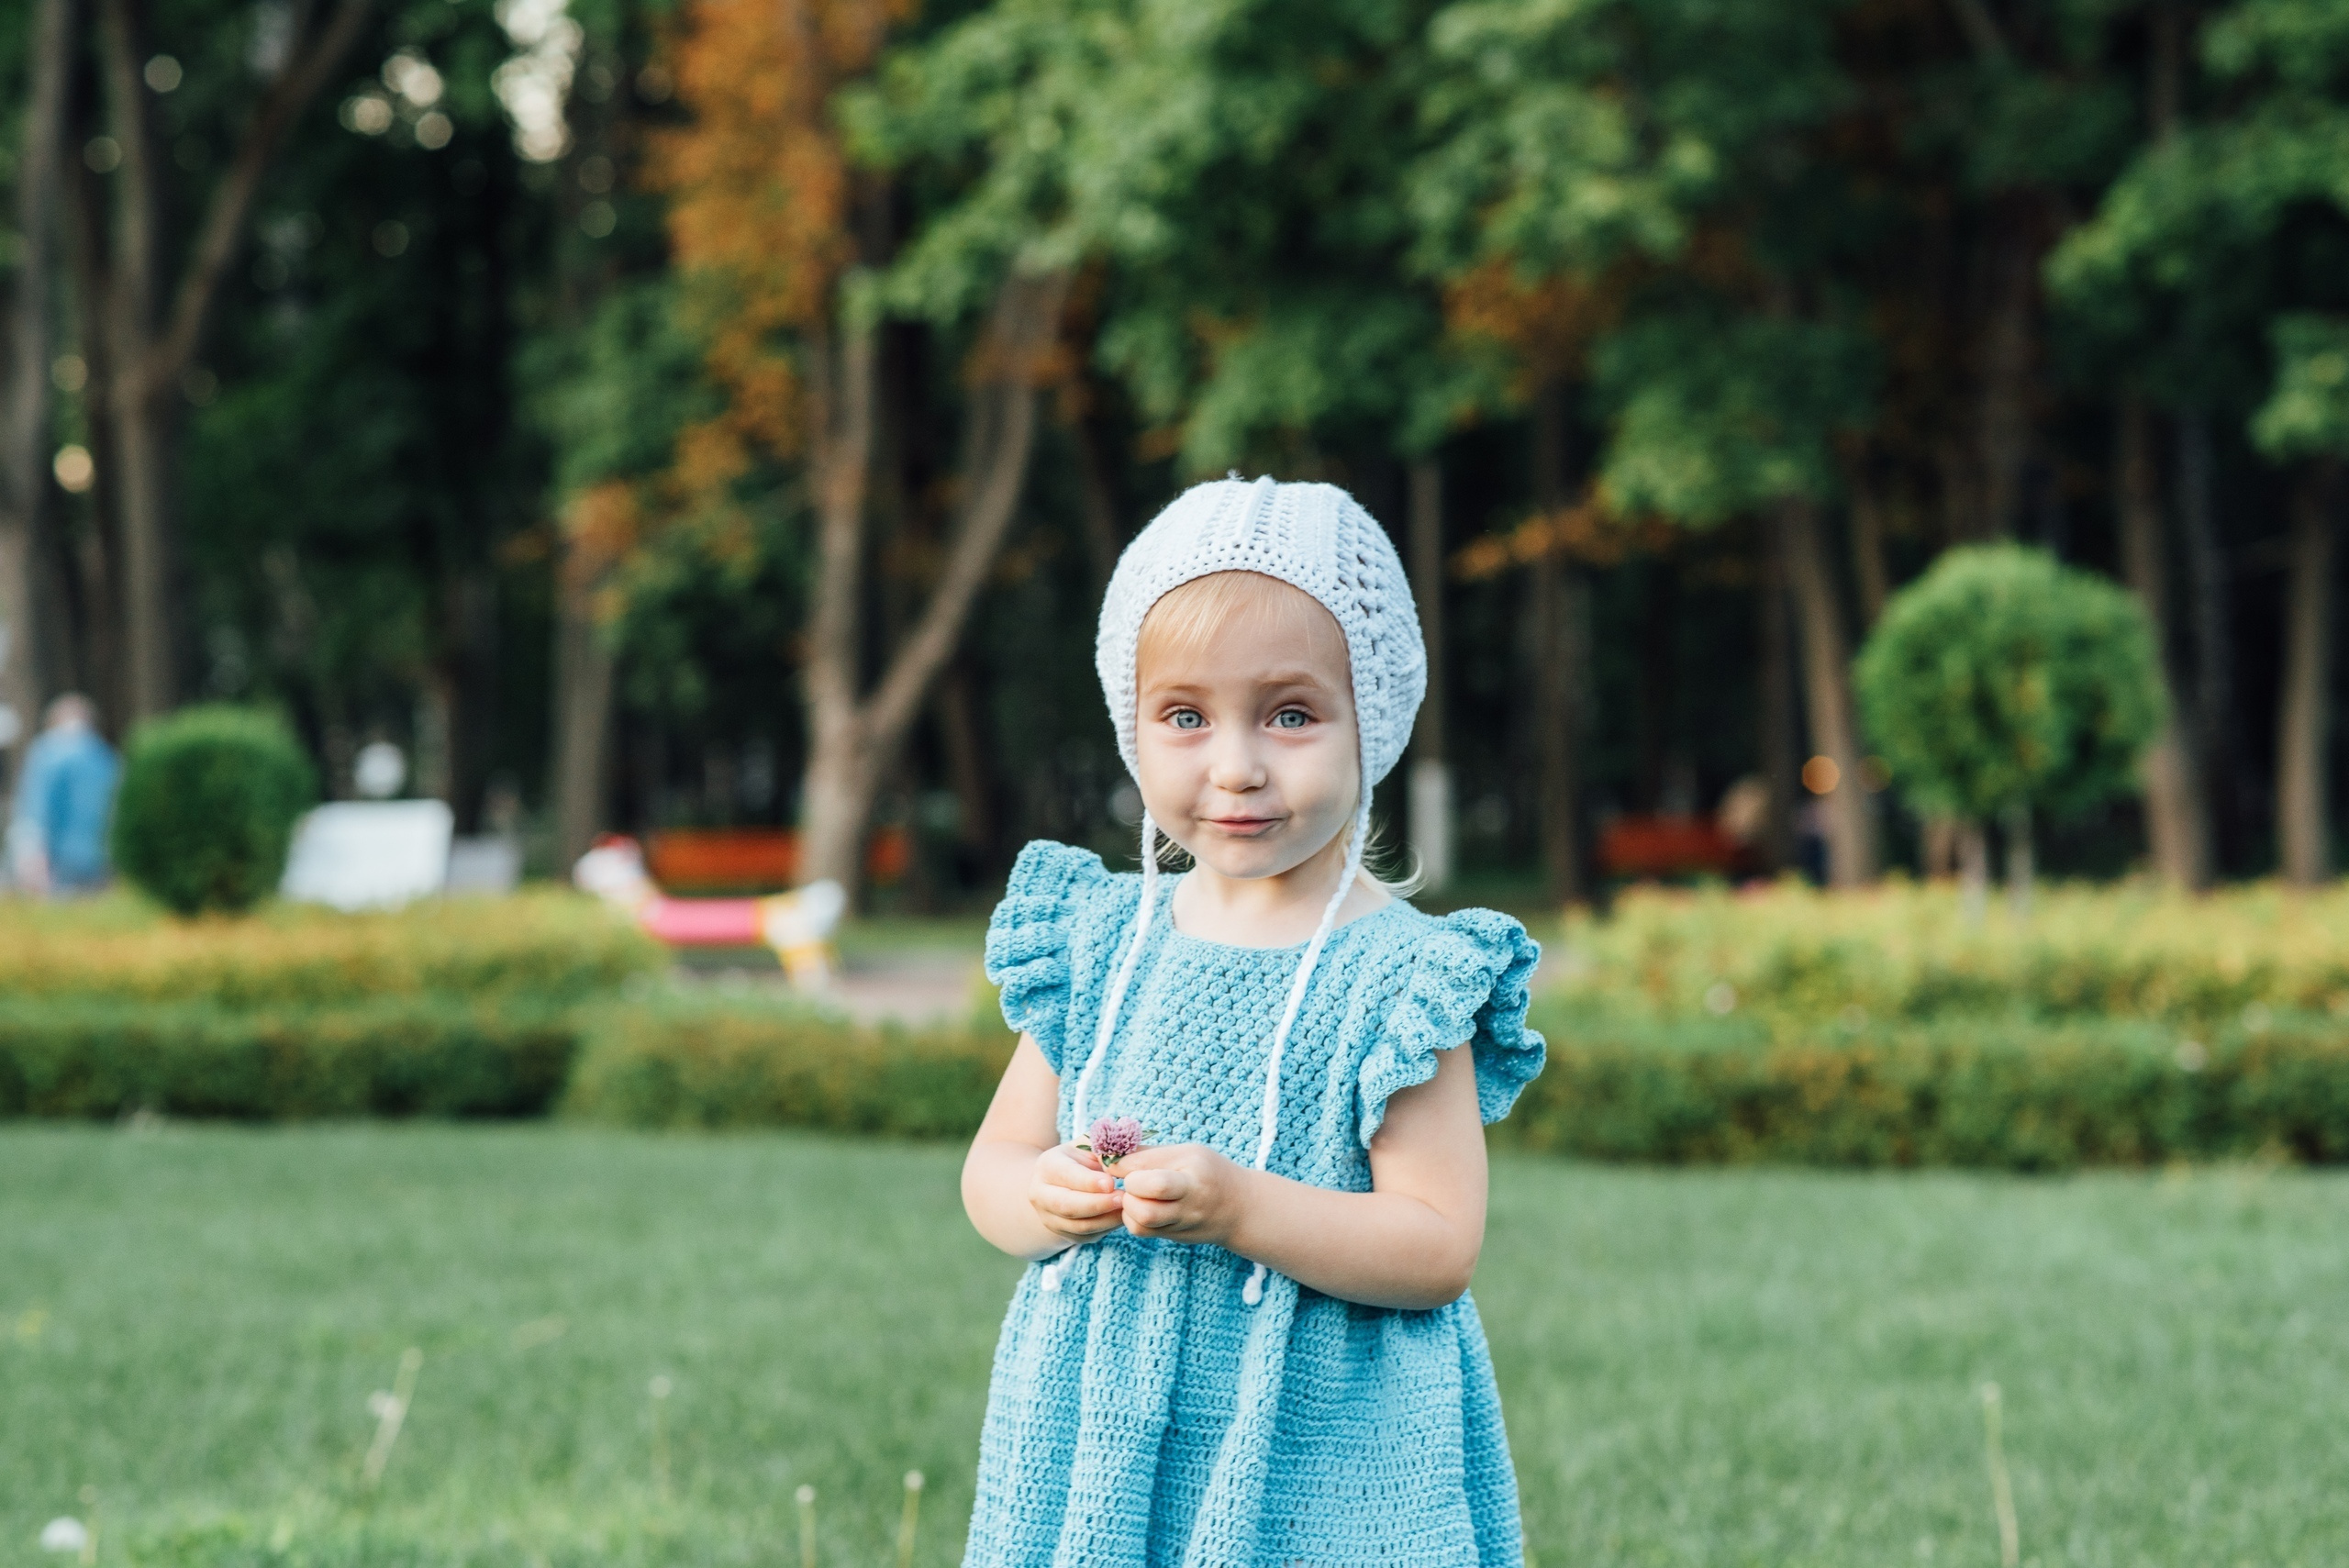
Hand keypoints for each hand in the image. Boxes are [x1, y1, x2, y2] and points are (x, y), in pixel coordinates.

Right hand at [1027, 1141, 1123, 1247]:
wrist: (1062, 1182)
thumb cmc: (1082, 1159)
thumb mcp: (1089, 1146)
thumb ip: (1104, 1150)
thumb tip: (1122, 1160)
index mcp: (1047, 1166)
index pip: (1066, 1175)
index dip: (1088, 1181)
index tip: (1111, 1183)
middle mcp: (1041, 1194)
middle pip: (1066, 1205)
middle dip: (1097, 1204)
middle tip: (1123, 1199)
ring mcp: (1049, 1217)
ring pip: (1078, 1226)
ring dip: (1106, 1219)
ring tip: (1127, 1208)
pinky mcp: (1062, 1234)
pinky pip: (1086, 1237)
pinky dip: (1107, 1229)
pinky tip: (1121, 1217)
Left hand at [1114, 1143, 1245, 1245]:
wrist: (1239, 1208)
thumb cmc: (1209, 1172)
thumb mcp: (1188, 1153)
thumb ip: (1149, 1155)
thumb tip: (1110, 1157)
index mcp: (1195, 1176)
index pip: (1155, 1180)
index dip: (1127, 1168)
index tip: (1118, 1160)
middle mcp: (1190, 1204)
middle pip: (1146, 1209)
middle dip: (1129, 1192)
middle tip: (1131, 1181)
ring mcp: (1182, 1223)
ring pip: (1141, 1223)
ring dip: (1128, 1206)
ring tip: (1134, 1193)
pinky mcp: (1174, 1236)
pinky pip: (1142, 1231)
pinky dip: (1133, 1217)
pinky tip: (1140, 1204)